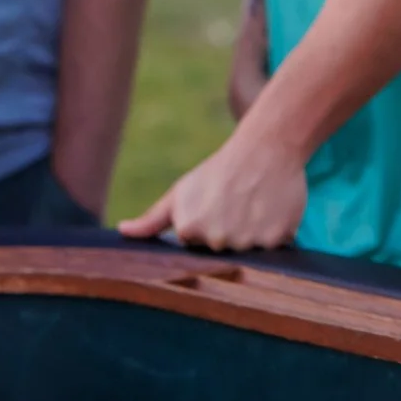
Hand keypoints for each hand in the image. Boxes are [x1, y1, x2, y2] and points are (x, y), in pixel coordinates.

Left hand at [117, 122, 307, 250]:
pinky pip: (275, 247)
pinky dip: (275, 232)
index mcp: (190, 229)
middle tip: (235, 205)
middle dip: (229, 234)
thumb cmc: (219, 171)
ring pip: (249, 252)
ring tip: (253, 205)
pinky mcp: (278, 239)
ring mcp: (248, 240)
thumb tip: (122, 232)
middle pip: (223, 253)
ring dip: (252, 234)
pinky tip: (270, 208)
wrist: (266, 147)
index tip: (213, 208)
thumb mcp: (181, 192)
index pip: (197, 248)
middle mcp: (217, 239)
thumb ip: (151, 219)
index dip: (206, 228)